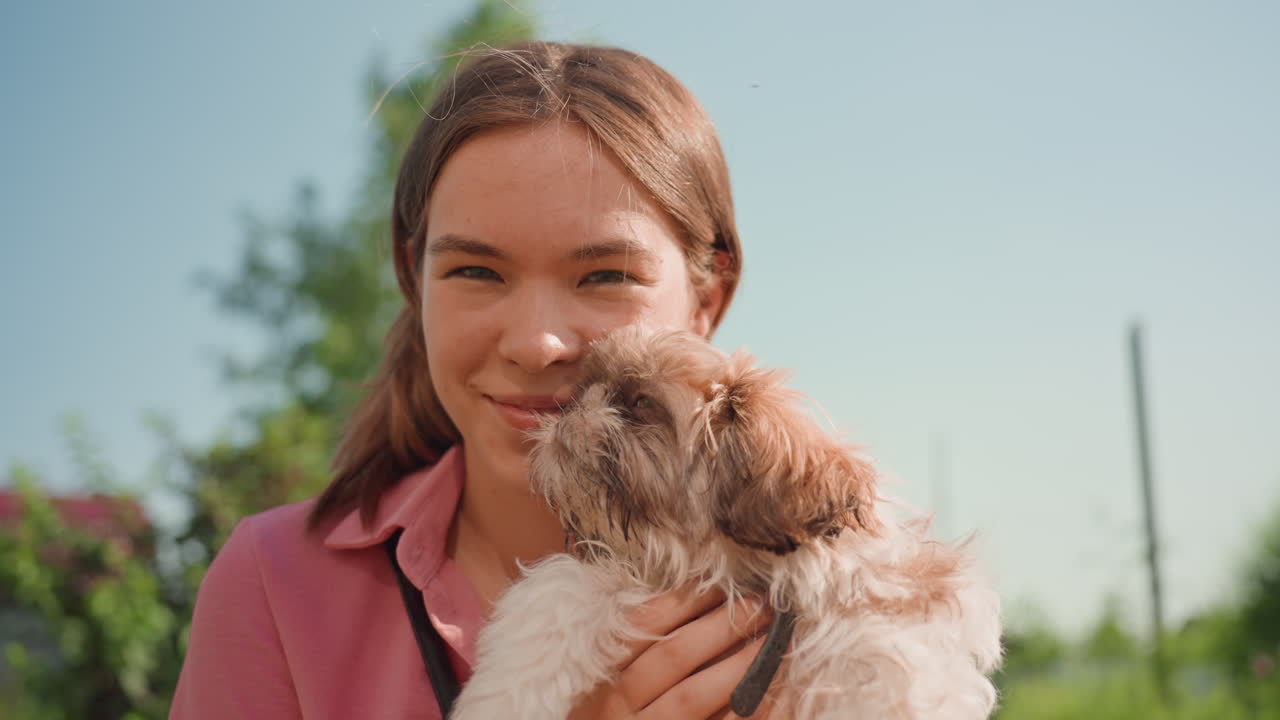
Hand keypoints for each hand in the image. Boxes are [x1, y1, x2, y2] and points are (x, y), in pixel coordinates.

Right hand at [567, 588, 784, 718]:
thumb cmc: (606, 718)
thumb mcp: (602, 684)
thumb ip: (633, 649)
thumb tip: (691, 602)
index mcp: (601, 678)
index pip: (644, 626)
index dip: (686, 601)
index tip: (721, 584)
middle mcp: (619, 708)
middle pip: (674, 655)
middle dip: (722, 625)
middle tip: (760, 604)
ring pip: (695, 695)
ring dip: (739, 664)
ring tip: (772, 640)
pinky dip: (746, 714)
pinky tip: (772, 695)